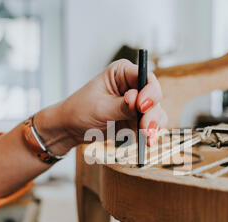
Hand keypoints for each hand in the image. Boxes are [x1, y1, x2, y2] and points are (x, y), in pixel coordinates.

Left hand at [35, 59, 166, 154]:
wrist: (71, 128)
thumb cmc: (80, 110)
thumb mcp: (100, 107)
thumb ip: (122, 106)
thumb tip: (137, 103)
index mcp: (123, 73)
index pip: (146, 77)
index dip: (149, 92)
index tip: (141, 107)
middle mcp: (133, 86)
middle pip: (155, 97)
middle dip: (152, 113)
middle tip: (144, 128)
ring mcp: (137, 104)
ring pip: (156, 113)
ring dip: (154, 125)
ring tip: (147, 138)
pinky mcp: (137, 120)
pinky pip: (151, 126)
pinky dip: (151, 134)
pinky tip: (148, 142)